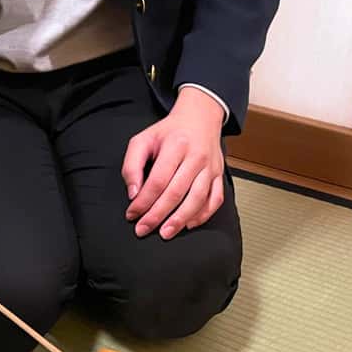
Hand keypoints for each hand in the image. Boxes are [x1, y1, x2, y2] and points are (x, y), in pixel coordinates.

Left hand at [121, 87, 225, 239]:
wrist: (199, 118)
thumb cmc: (169, 132)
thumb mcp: (143, 140)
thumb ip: (132, 165)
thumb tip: (133, 193)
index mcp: (176, 145)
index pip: (158, 180)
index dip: (143, 200)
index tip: (132, 214)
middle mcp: (196, 157)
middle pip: (176, 192)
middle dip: (157, 215)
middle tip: (143, 229)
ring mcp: (210, 168)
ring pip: (197, 199)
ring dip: (180, 219)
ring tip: (165, 233)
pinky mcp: (219, 175)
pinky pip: (215, 199)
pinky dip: (202, 215)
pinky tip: (188, 224)